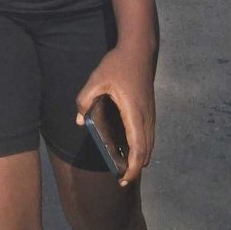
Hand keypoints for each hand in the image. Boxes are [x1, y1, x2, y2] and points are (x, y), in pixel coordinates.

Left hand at [75, 45, 155, 186]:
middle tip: (121, 179)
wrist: (139, 50)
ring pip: (150, 144)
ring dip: (140, 158)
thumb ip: (85, 100)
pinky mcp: (150, 110)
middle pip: (146, 151)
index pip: (138, 147)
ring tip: (125, 167)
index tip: (124, 179)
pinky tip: (131, 148)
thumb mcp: (96, 80)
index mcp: (134, 113)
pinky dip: (142, 147)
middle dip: (135, 168)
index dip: (132, 167)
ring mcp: (150, 114)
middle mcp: (146, 117)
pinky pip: (149, 135)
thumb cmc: (117, 65)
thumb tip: (80, 121)